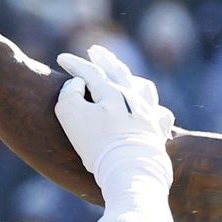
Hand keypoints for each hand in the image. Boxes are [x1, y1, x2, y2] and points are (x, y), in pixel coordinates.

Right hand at [55, 47, 172, 174]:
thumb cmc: (98, 144)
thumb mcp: (71, 115)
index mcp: (112, 92)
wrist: (130, 170)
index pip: (91, 72)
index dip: (75, 64)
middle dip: (105, 60)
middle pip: (120, 72)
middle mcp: (133, 99)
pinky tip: (153, 111)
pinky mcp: (157, 135)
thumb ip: (69, 94)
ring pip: (144, 89)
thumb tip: (78, 84)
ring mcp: (148, 116)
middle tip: (95, 50)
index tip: (61, 58)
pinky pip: (160, 115)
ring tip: (128, 78)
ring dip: (133, 80)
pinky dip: (154, 109)